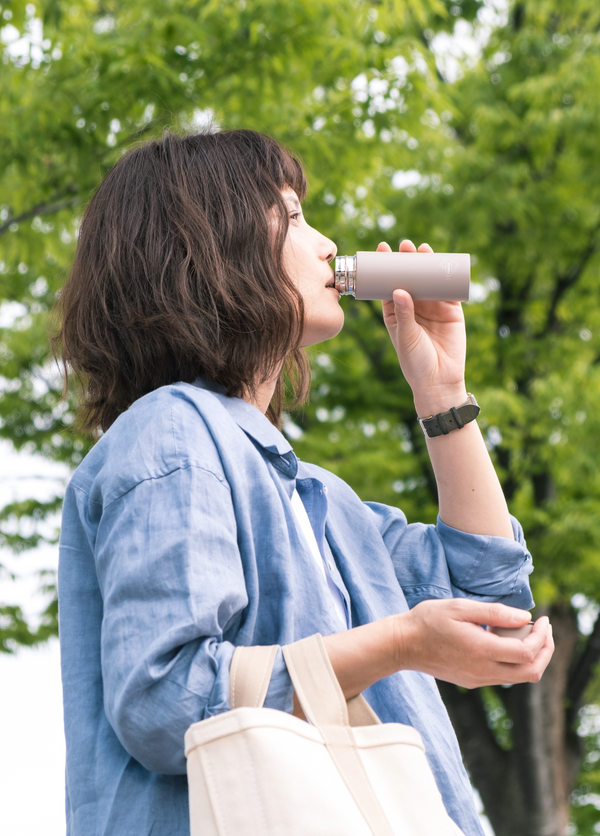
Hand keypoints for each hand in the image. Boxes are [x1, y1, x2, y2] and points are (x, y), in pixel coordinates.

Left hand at [379, 239, 466, 413]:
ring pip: (428, 280)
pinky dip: (447, 276)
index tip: (382, 250)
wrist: (439, 380)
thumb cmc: (415, 362)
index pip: (388, 285)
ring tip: (422, 249)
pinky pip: (449, 289)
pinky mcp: (451, 311)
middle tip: (404, 246)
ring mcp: (433, 307)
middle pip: (409, 278)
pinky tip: (444, 262)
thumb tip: (398, 289)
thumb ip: (404, 314)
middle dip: (406, 261)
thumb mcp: (405, 337)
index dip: (385, 268)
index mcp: (395, 312)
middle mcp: (413, 307)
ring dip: (426, 264)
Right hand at [394, 599, 553, 687]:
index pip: (527, 653)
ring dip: (531, 657)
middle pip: (531, 672)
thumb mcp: (460, 608)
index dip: (542, 637)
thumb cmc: (428, 620)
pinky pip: (504, 676)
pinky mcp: (472, 681)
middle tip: (544, 629)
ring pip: (519, 677)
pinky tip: (503, 640)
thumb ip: (494, 613)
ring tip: (526, 632)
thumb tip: (525, 617)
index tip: (542, 619)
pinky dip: (514, 660)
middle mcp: (483, 671)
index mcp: (481, 651)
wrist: (403, 645)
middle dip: (545, 651)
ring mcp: (477, 679)